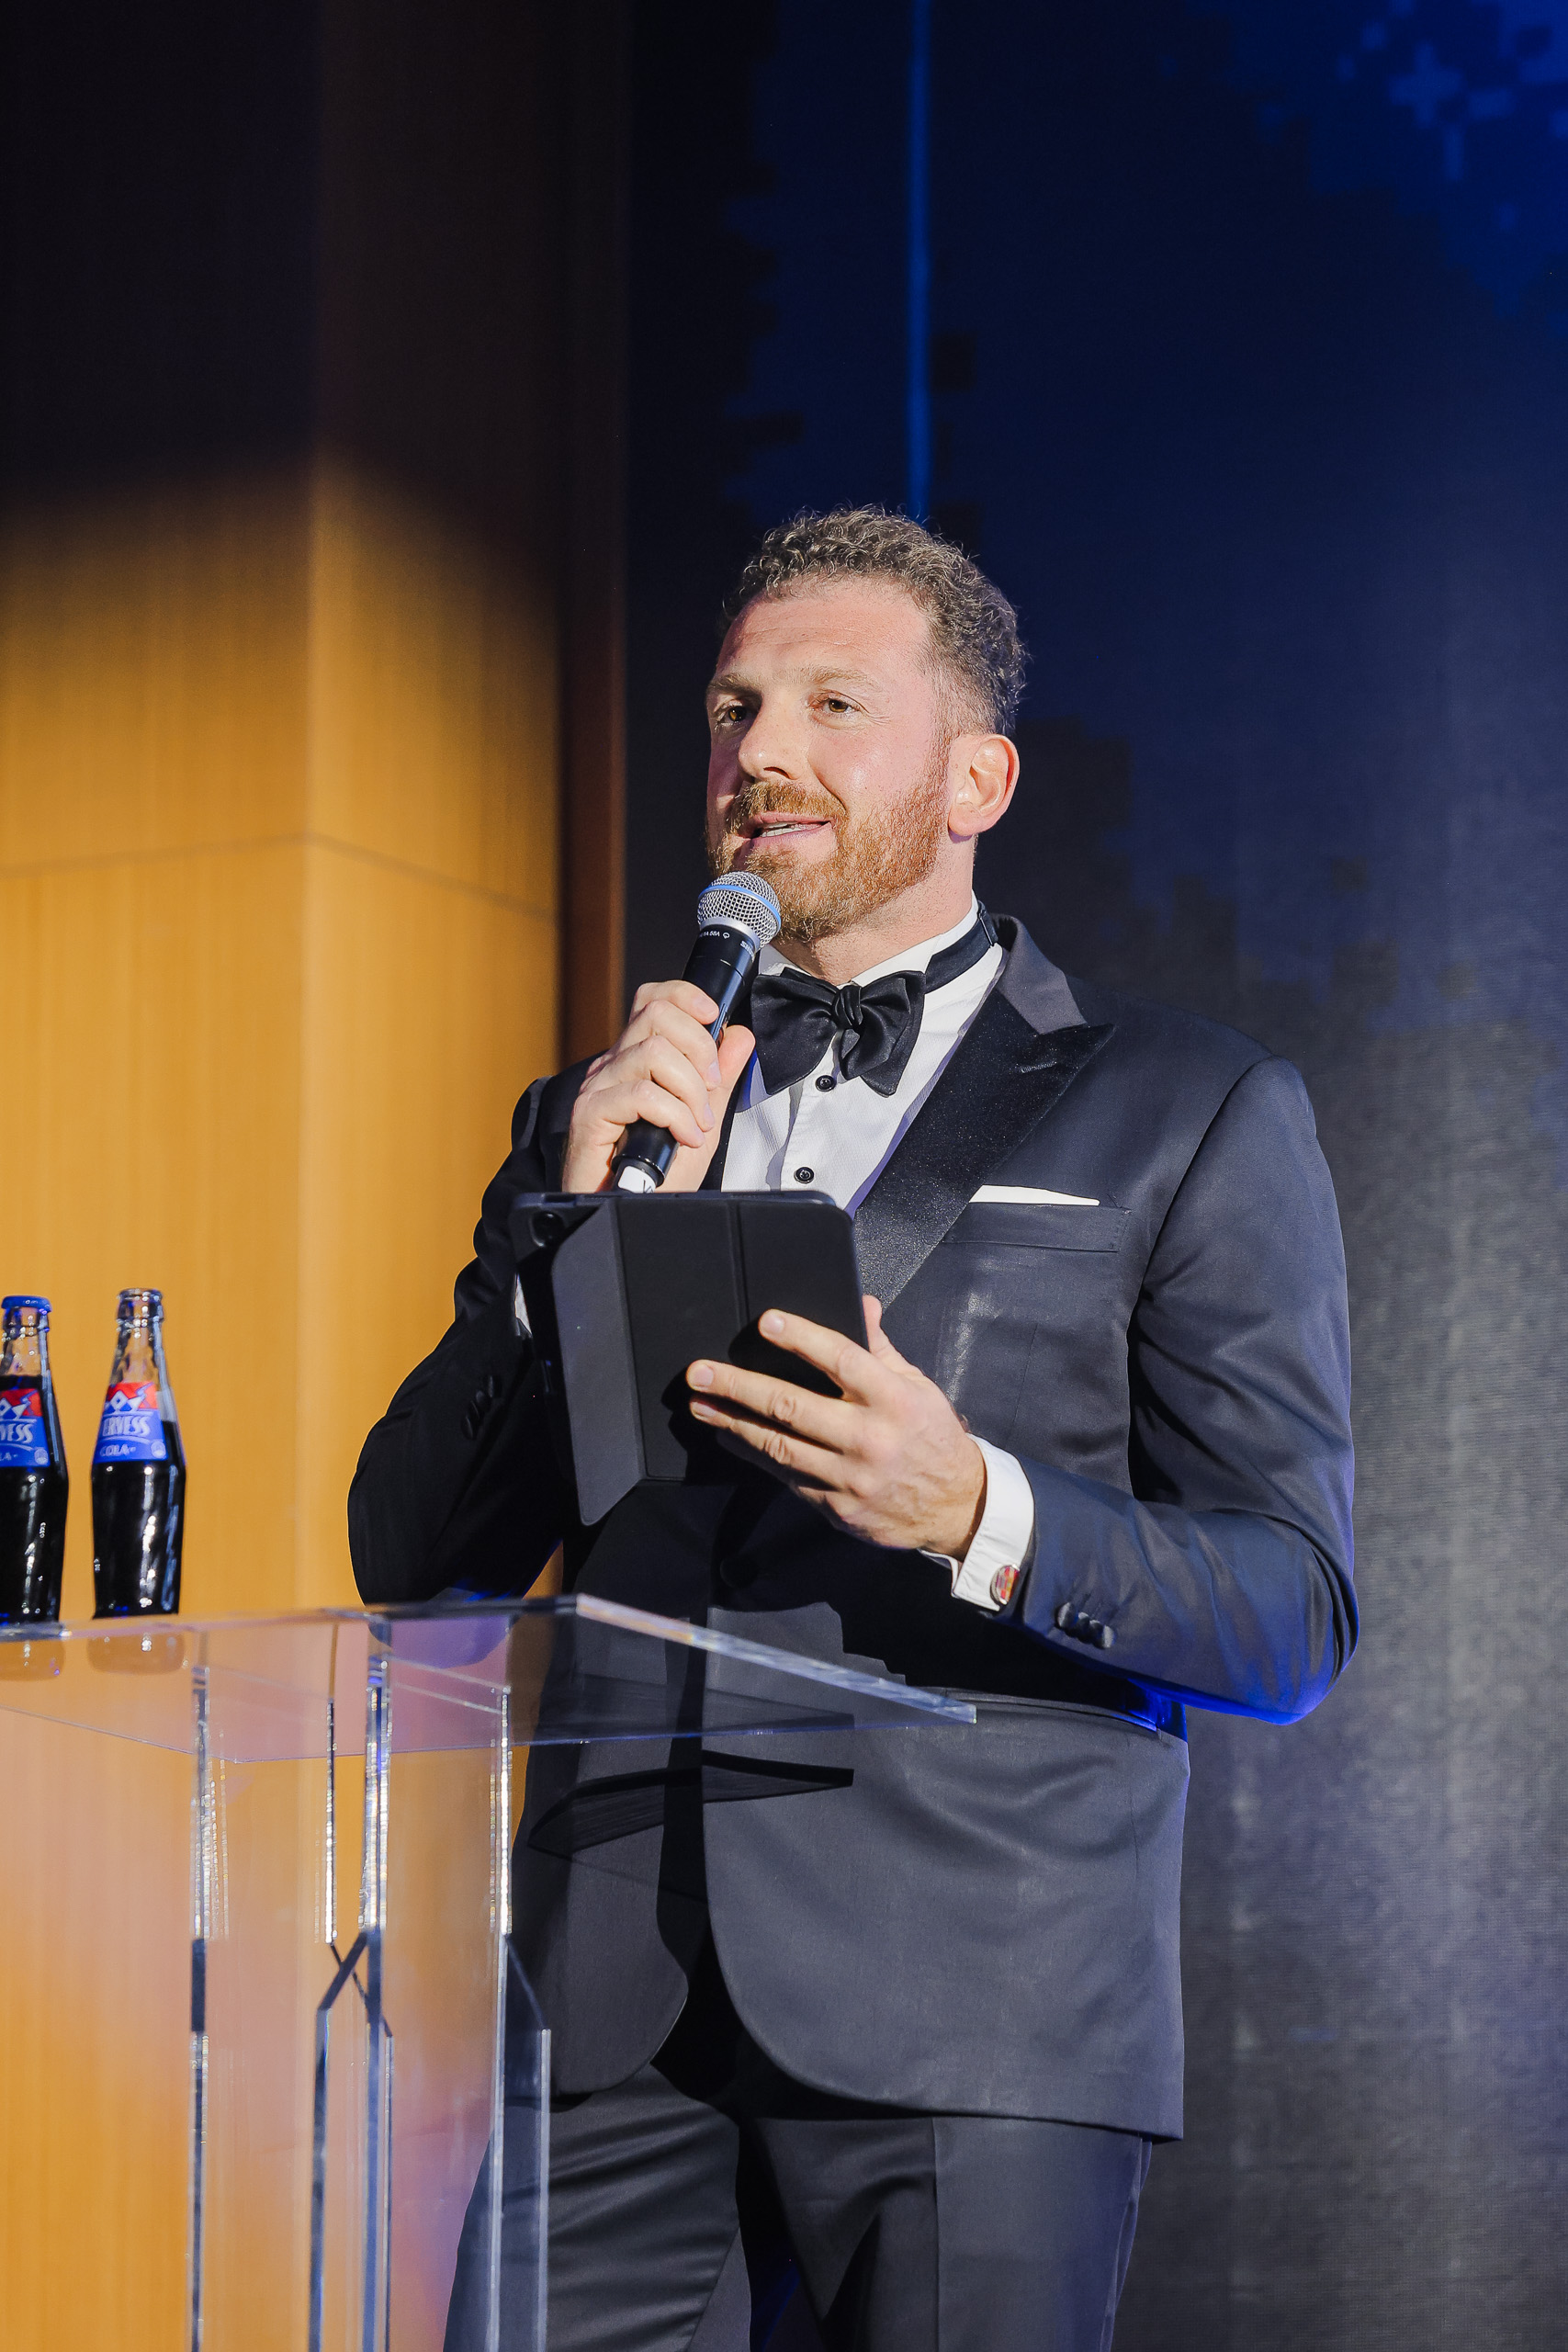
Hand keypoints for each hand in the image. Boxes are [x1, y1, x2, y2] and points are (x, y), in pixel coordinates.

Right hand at [561, 981, 755, 1192]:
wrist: (632, 1213)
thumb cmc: (658, 1174)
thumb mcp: (702, 1118)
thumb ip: (720, 1077)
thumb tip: (739, 1036)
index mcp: (635, 1059)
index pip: (654, 1001)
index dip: (686, 997)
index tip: (715, 1018)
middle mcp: (613, 1065)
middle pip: (657, 1015)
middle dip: (700, 1048)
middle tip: (711, 1088)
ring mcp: (598, 1087)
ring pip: (654, 1054)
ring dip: (691, 1090)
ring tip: (698, 1123)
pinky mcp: (590, 1114)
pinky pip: (641, 1094)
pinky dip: (675, 1115)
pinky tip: (685, 1138)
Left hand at [686, 1298, 986, 1556]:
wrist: (954, 1506)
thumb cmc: (931, 1436)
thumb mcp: (916, 1386)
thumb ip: (881, 1348)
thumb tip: (863, 1304)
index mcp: (892, 1399)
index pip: (840, 1358)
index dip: (800, 1337)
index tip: (765, 1322)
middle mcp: (868, 1438)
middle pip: (791, 1405)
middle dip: (738, 1386)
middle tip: (700, 1372)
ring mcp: (850, 1477)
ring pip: (778, 1446)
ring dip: (733, 1422)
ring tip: (701, 1403)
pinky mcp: (837, 1506)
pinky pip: (787, 1477)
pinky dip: (753, 1455)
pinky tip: (730, 1436)